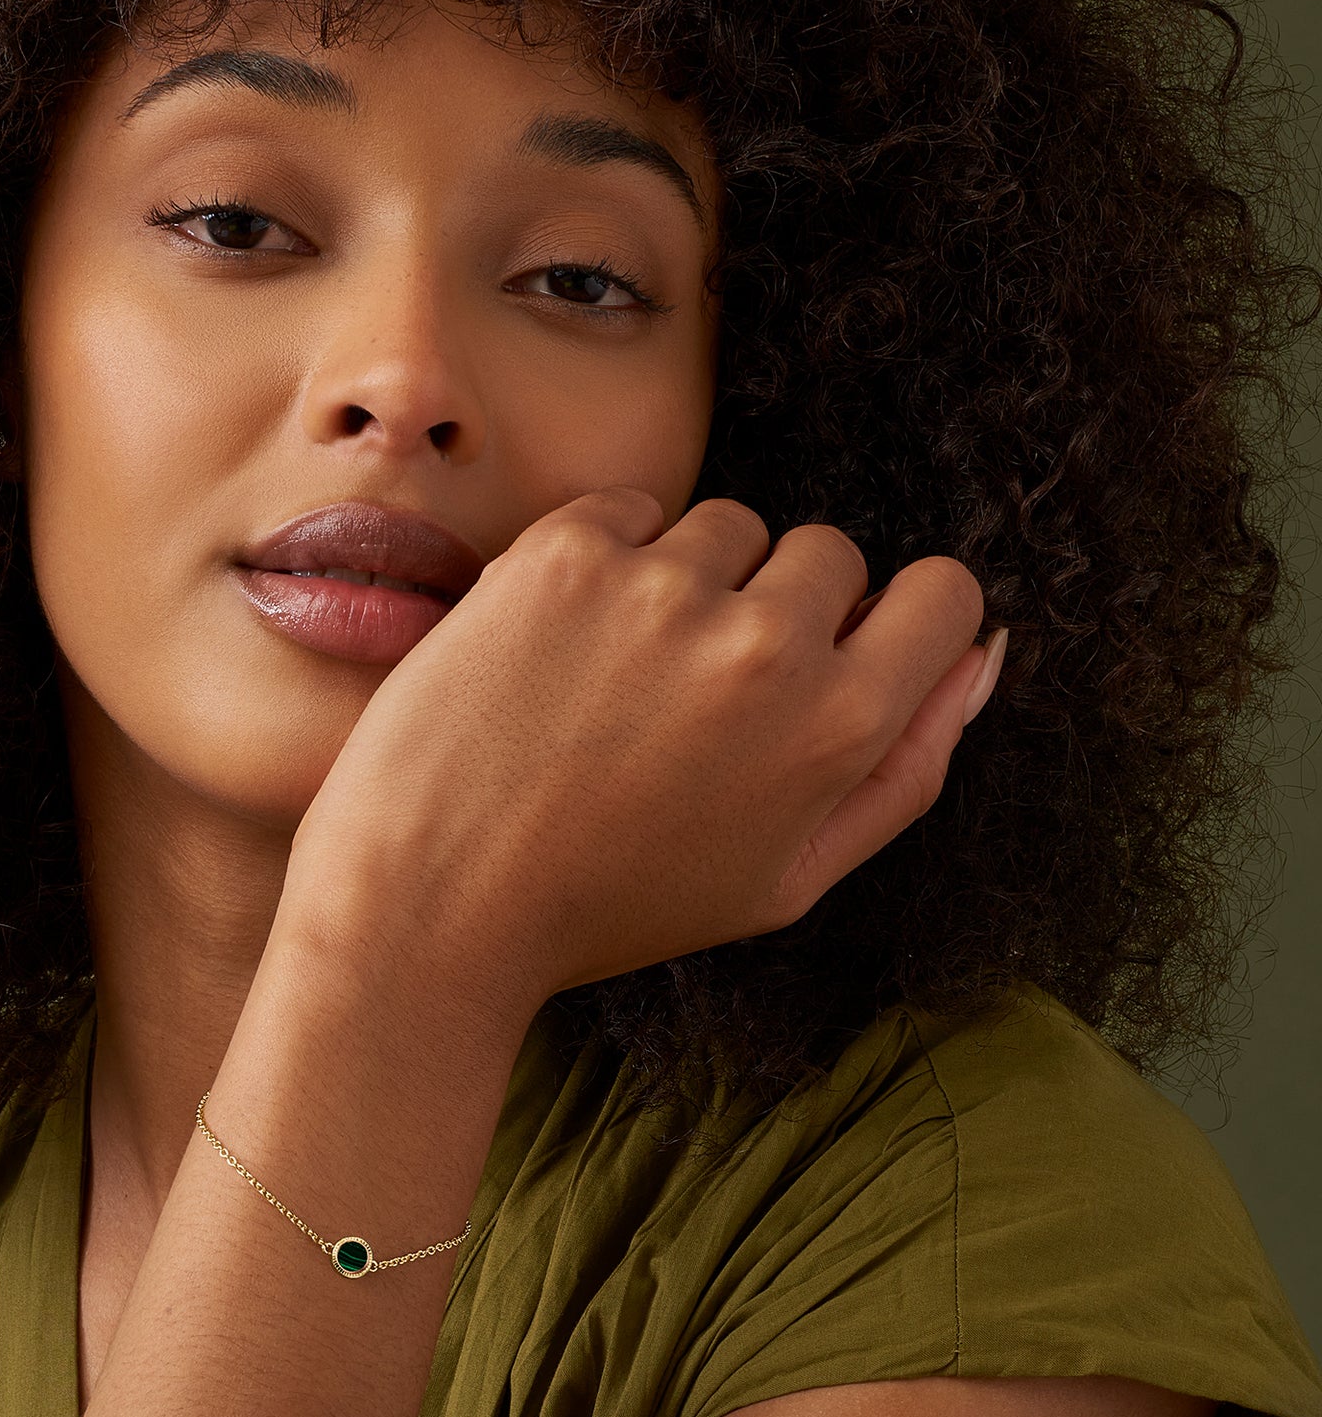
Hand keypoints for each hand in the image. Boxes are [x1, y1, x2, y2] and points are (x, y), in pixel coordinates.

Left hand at [286, 489, 994, 1027]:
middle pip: (828, 553)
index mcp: (839, 729)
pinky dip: (603, 560)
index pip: (941, 595)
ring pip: (724, 526)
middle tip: (692, 697)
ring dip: (686, 580)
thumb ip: (905, 768)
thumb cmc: (609, 906)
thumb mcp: (785, 879)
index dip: (889, 618)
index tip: (832, 649)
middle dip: (778, 605)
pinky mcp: (563, 553)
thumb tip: (984, 655)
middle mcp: (766, 643)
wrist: (431, 905)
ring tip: (612, 681)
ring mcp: (661, 587)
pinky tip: (558, 646)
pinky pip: (628, 510)